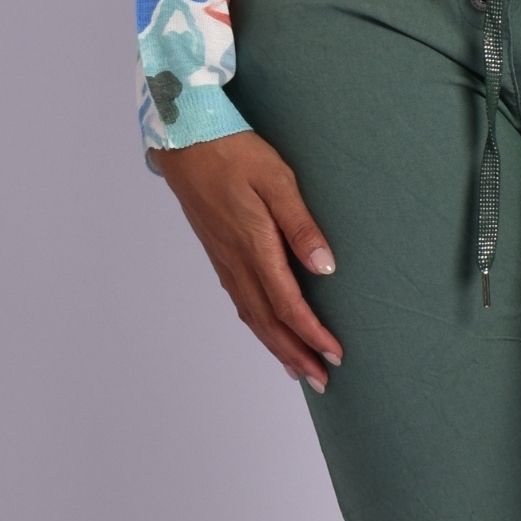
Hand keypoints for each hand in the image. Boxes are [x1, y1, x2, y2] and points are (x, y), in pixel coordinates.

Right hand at [149, 129, 343, 391]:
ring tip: (299, 369)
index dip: (312, 334)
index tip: (335, 354)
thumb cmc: (235, 152)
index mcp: (254, 245)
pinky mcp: (219, 254)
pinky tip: (268, 330)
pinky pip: (241, 302)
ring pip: (252, 316)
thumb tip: (325, 267)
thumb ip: (300, 225)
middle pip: (268, 322)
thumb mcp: (277, 179)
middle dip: (297, 354)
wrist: (186, 141)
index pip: (288, 304)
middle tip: (322, 380)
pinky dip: (258, 326)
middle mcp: (236, 261)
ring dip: (277, 346)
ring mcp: (224, 260)